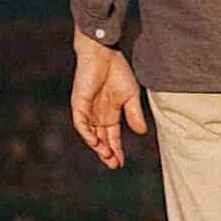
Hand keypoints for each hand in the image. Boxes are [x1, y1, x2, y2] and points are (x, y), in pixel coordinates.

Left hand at [69, 30, 146, 169]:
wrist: (104, 55)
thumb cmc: (118, 72)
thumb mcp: (131, 96)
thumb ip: (134, 114)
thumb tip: (142, 132)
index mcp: (110, 114)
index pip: (112, 137)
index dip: (116, 150)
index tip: (121, 163)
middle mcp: (97, 115)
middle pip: (101, 139)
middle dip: (107, 153)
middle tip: (114, 165)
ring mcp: (87, 111)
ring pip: (90, 134)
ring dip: (98, 146)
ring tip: (107, 156)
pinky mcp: (79, 104)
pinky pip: (81, 123)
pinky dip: (87, 133)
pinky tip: (95, 142)